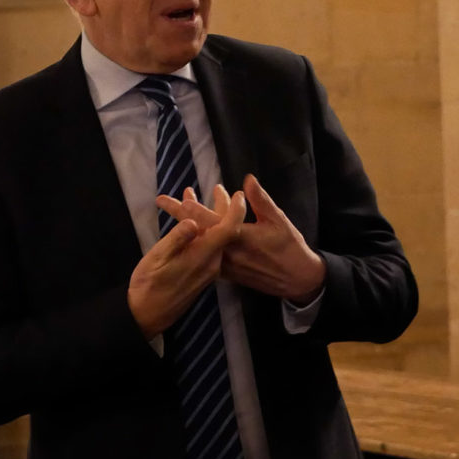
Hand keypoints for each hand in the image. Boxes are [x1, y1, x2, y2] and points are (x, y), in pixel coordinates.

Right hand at [127, 192, 243, 336]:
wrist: (147, 316)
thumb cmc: (148, 286)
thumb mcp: (157, 259)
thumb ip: (176, 239)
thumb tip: (192, 221)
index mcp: (203, 256)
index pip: (228, 230)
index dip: (235, 210)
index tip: (237, 194)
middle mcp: (212, 263)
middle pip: (225, 231)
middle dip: (221, 207)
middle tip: (217, 188)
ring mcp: (209, 269)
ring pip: (215, 238)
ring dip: (207, 217)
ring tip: (193, 197)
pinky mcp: (203, 273)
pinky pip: (208, 247)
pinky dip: (202, 231)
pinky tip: (191, 223)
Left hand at [157, 174, 325, 303]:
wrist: (297, 279)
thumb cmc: (290, 246)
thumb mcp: (278, 220)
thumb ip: (261, 200)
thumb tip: (247, 180)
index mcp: (240, 238)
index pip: (211, 221)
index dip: (195, 208)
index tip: (181, 195)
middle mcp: (228, 253)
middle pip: (198, 232)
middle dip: (180, 214)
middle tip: (161, 200)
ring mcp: (226, 265)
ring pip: (200, 243)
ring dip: (188, 227)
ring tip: (174, 212)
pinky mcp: (228, 274)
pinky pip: (207, 256)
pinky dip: (199, 242)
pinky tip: (193, 233)